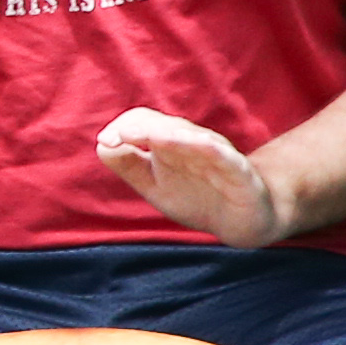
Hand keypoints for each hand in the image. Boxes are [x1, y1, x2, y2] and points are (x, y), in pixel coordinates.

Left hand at [96, 108, 284, 247]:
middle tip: (119, 136)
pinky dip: (210, 149)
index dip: (124, 126)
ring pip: (193, 137)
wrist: (243, 223)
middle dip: (141, 128)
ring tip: (148, 136)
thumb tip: (102, 145)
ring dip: (170, 134)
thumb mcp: (155, 186)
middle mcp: (192, 143)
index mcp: (169, 144)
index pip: (144, 121)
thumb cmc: (197, 199)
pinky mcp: (239, 171)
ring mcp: (218, 155)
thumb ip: (129, 166)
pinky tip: (196, 145)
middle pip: (166, 125)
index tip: (105, 140)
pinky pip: (224, 156)